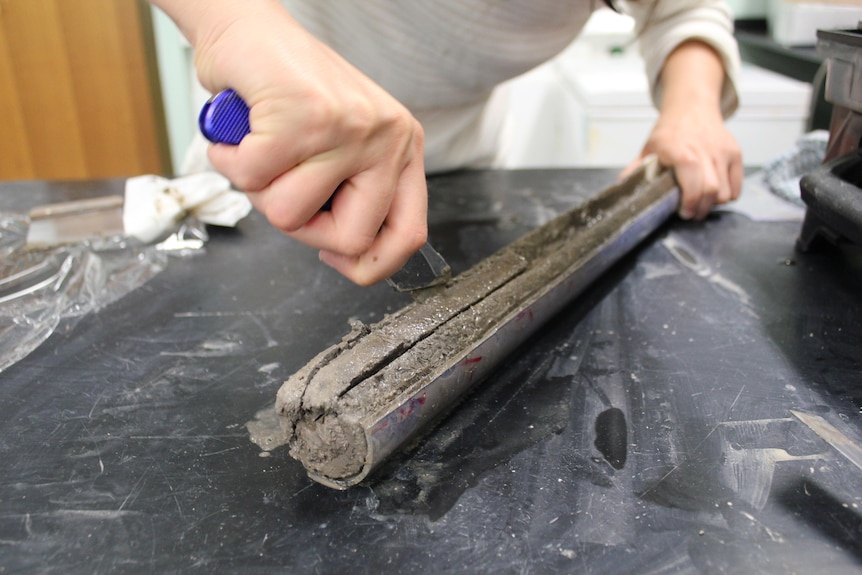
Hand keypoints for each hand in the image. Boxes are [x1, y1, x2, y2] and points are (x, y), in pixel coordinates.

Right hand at [152, 0, 427, 284]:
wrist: (248, 29)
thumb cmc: (288, 93)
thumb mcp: (342, 149)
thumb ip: (354, 196)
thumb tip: (353, 260)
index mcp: (402, 150)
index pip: (408, 235)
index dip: (369, 264)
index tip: (333, 255)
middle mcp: (386, 138)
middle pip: (350, 239)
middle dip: (301, 227)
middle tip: (283, 187)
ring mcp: (349, 127)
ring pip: (290, 214)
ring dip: (257, 189)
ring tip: (260, 148)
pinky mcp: (304, 115)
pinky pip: (251, 177)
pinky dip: (229, 159)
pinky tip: (239, 132)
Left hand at [622, 40, 742, 219]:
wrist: (692, 107)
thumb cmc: (669, 132)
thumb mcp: (648, 149)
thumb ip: (636, 170)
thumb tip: (621, 189)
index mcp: (678, 149)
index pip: (692, 180)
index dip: (690, 202)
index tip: (682, 212)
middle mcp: (704, 149)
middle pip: (711, 191)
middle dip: (701, 209)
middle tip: (691, 213)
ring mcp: (722, 151)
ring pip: (725, 192)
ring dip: (713, 204)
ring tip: (701, 202)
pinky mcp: (735, 153)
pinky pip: (737, 187)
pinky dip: (728, 196)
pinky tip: (714, 194)